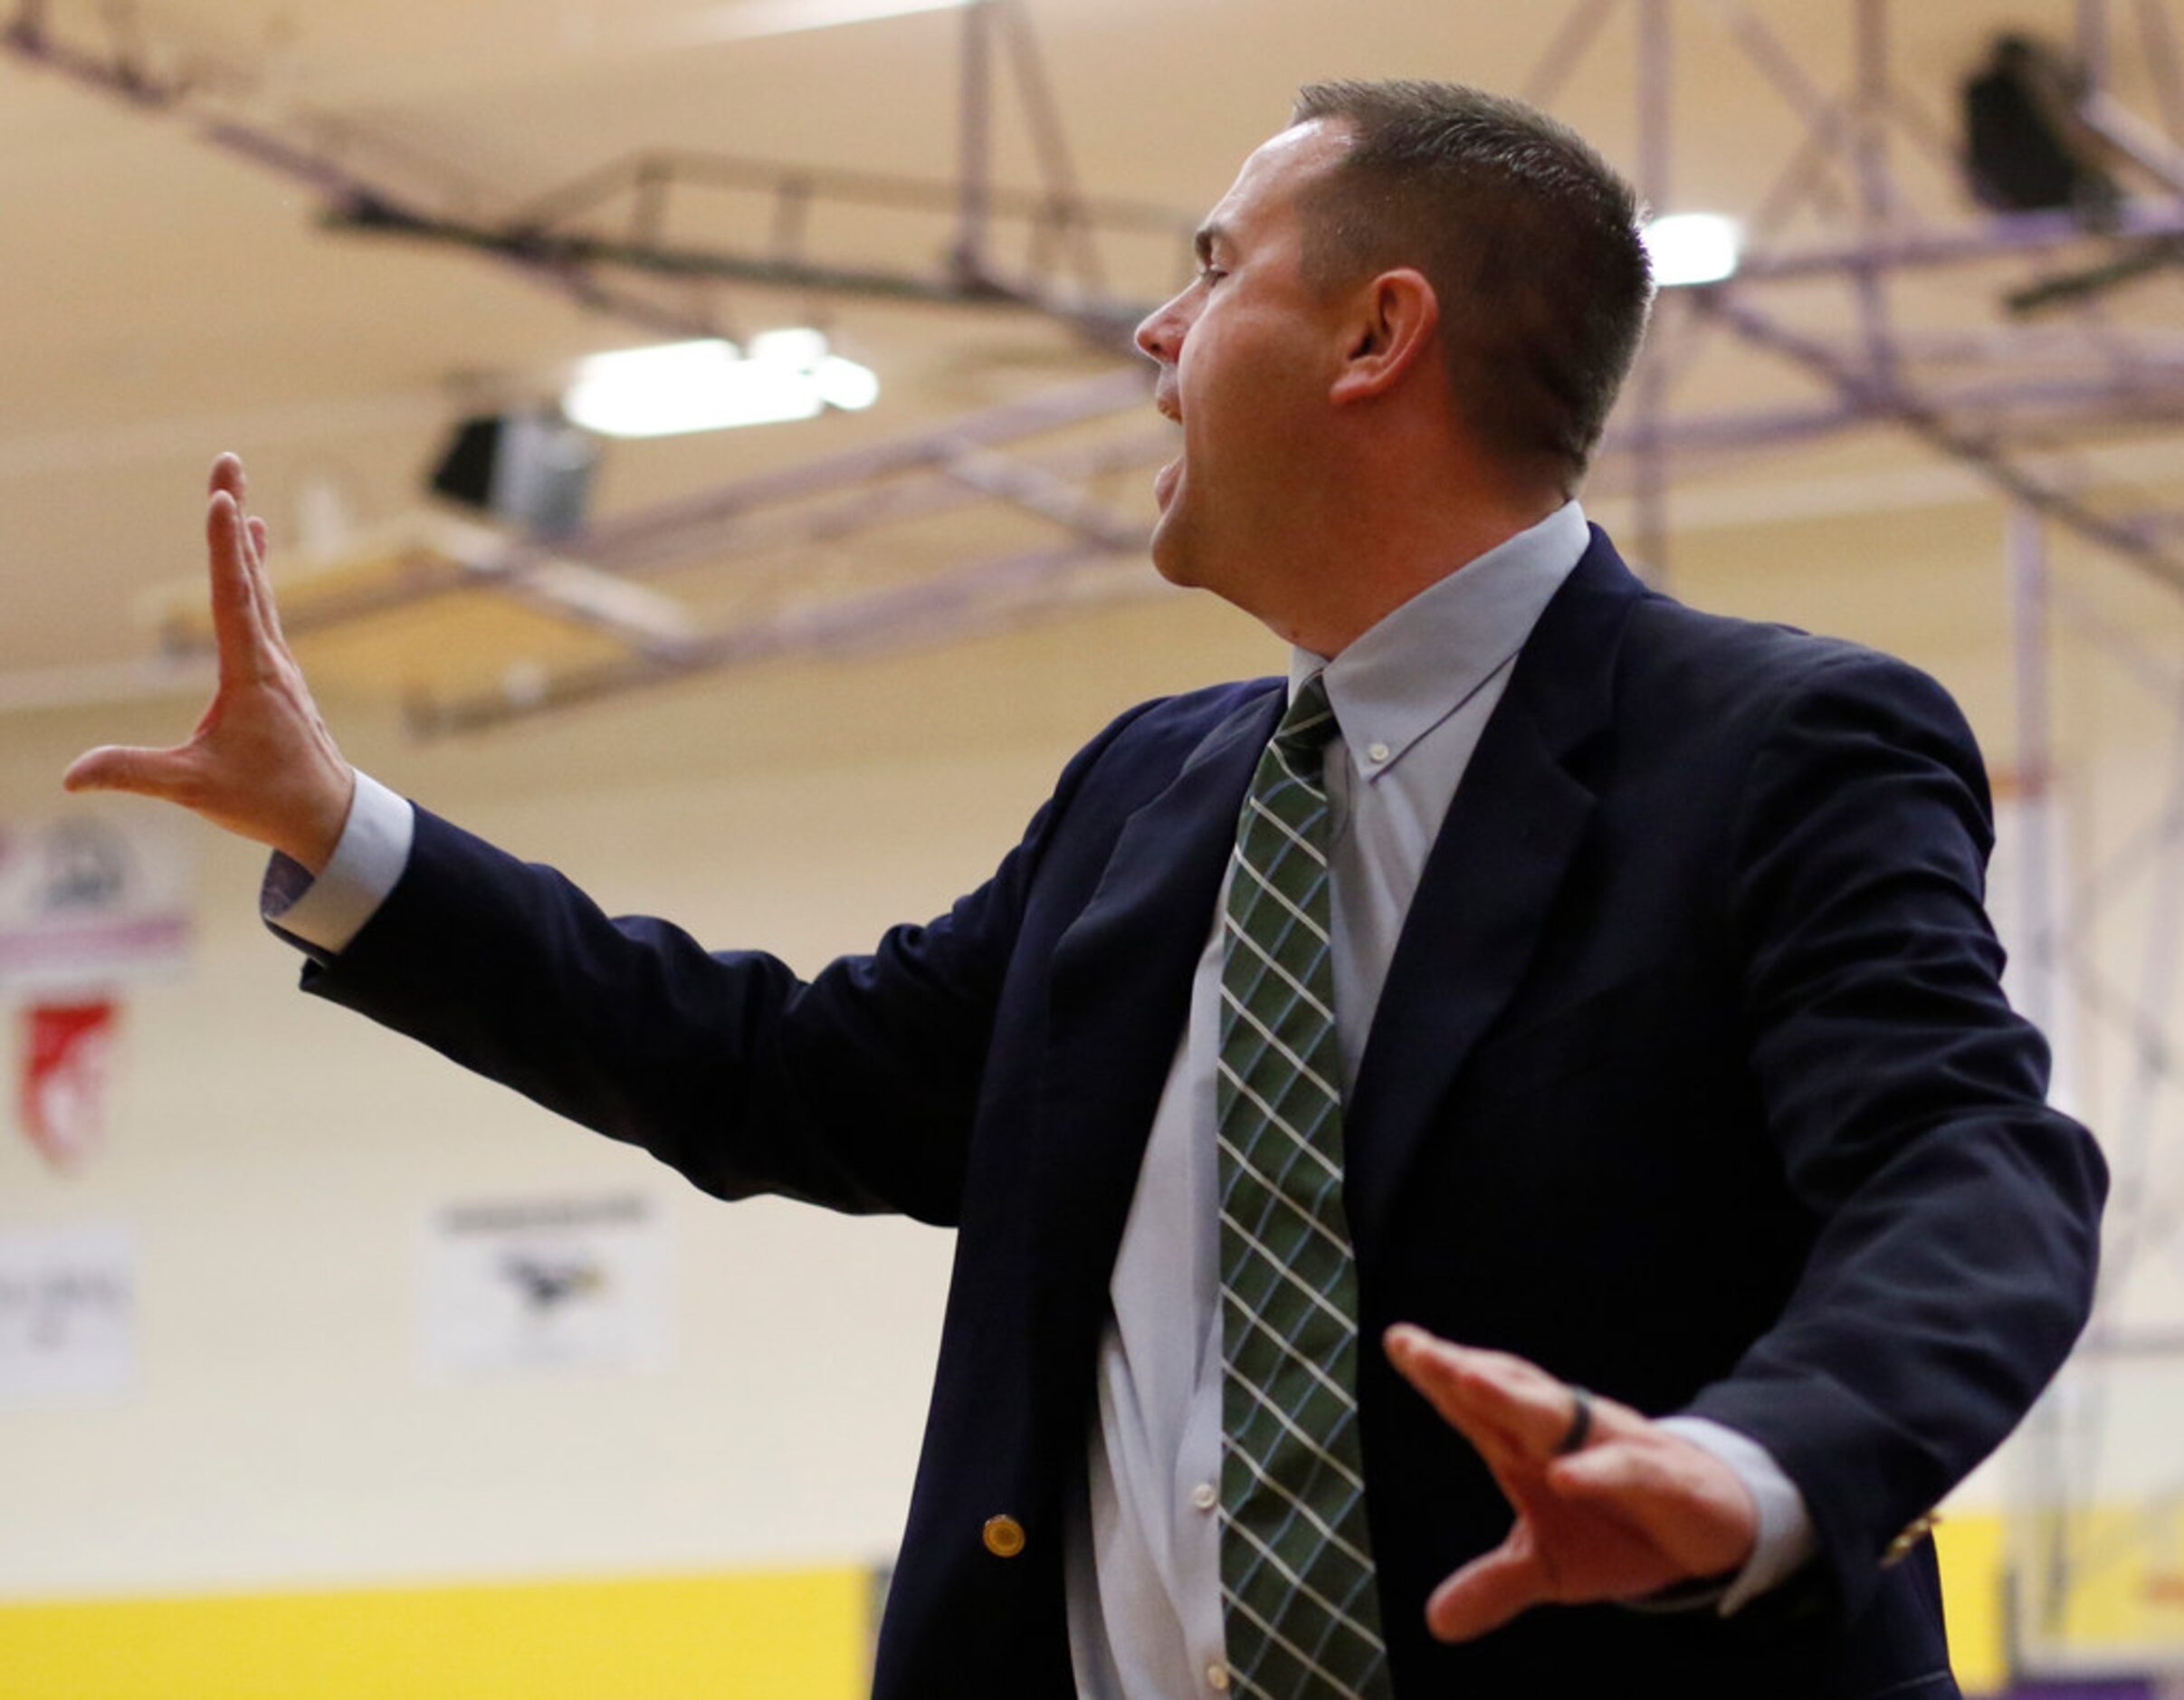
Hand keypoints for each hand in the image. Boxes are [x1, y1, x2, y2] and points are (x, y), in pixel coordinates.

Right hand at [63, 454, 353, 871]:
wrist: (328, 817)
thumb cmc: (267, 800)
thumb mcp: (195, 789)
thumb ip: (134, 773)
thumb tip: (71, 775)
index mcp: (251, 677)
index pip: (233, 600)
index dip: (225, 549)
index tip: (221, 501)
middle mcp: (271, 659)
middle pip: (249, 576)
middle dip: (234, 518)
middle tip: (228, 464)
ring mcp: (278, 662)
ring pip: (259, 587)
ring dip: (243, 536)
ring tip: (233, 489)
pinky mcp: (277, 672)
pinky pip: (263, 606)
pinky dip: (253, 569)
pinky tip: (255, 543)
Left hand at [1383, 1323, 1758, 1640]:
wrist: (1711, 1528)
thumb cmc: (1618, 1530)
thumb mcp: (1551, 1566)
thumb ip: (1494, 1584)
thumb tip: (1435, 1623)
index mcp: (1530, 1447)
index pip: (1475, 1407)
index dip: (1438, 1373)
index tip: (1397, 1340)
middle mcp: (1566, 1433)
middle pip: (1505, 1394)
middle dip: (1461, 1370)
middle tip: (1416, 1348)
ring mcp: (1612, 1447)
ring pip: (1560, 1414)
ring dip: (1513, 1396)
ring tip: (1467, 1379)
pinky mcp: (1663, 1477)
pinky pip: (1626, 1467)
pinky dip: (1595, 1470)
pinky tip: (1563, 1476)